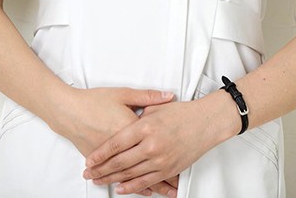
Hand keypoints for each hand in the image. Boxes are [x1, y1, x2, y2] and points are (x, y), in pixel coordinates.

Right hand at [51, 85, 177, 196]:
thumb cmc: (94, 100)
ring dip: (150, 185)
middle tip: (176, 186)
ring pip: (135, 176)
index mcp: (131, 128)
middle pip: (147, 164)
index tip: (183, 160)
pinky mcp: (103, 163)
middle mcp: (123, 146)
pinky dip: (132, 186)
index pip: (154, 144)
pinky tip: (140, 191)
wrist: (68, 110)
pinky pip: (120, 178)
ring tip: (164, 192)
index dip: (170, 154)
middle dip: (162, 177)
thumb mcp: (123, 94)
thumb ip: (147, 97)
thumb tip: (168, 96)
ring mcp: (112, 158)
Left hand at [82, 96, 218, 195]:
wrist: (206, 123)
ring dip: (113, 179)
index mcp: (146, 126)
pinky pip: (146, 182)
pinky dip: (132, 187)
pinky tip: (121, 188)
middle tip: (89, 173)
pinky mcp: (169, 169)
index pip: (117, 143)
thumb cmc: (182, 112)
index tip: (90, 159)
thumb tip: (124, 123)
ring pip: (131, 174)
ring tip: (100, 181)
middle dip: (102, 169)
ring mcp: (161, 160)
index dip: (101, 153)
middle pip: (120, 161)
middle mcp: (151, 145)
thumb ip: (138, 114)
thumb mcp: (156, 107)